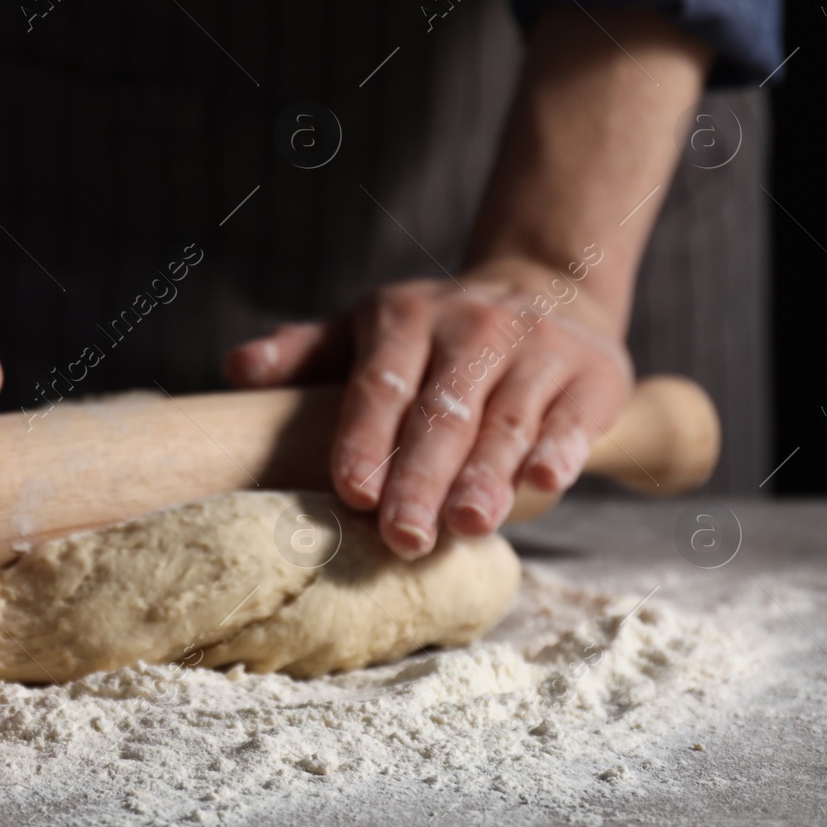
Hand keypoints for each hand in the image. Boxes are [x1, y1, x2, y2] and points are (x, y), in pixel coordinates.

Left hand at [225, 257, 631, 558]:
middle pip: (441, 412)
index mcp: (405, 318)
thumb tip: (235, 370)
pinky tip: (544, 483)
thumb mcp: (367, 329)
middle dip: (421, 477)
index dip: (365, 438)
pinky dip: (559, 448)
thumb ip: (304, 353)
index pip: (380, 384)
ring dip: (487, 474)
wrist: (548, 289)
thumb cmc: (434, 335)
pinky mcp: (591, 374)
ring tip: (467, 524)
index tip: (351, 491)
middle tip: (403, 536)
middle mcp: (472, 326)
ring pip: (506, 419)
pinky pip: (571, 416)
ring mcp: (535, 348)